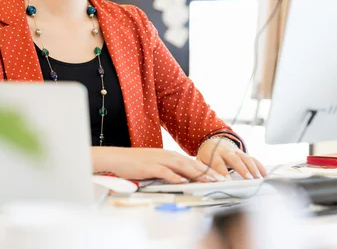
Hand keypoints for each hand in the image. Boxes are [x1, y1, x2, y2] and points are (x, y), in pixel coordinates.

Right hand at [92, 147, 224, 183]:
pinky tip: (182, 181)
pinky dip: (174, 176)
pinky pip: (164, 172)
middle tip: (219, 179)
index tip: (217, 175)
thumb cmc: (135, 163)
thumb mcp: (155, 164)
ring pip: (181, 166)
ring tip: (207, 180)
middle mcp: (166, 156)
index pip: (191, 162)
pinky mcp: (148, 167)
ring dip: (195, 173)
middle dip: (206, 171)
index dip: (205, 168)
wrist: (117, 158)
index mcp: (168, 155)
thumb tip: (182, 178)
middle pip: (190, 163)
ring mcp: (157, 160)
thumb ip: (168, 170)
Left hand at [197, 138, 266, 179]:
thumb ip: (202, 171)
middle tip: (248, 179)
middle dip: (242, 169)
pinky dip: (259, 166)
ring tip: (258, 178)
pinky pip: (252, 158)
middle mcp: (226, 151)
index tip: (228, 182)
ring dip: (253, 168)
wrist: (213, 142)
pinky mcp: (243, 153)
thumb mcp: (200, 161)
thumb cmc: (207, 156)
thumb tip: (202, 182)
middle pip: (235, 159)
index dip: (223, 172)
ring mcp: (236, 151)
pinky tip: (264, 174)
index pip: (218, 163)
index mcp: (214, 154)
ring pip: (245, 158)